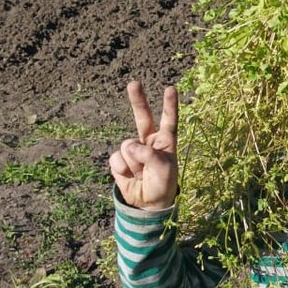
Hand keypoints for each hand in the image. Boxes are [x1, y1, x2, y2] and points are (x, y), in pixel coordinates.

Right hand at [109, 81, 178, 209]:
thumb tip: (128, 146)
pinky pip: (117, 158)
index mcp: (165, 142)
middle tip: (134, 83)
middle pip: (142, 117)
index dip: (169, 105)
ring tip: (141, 174)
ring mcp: (133, 150)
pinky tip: (131, 176)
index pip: (168, 121)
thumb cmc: (162, 184)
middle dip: (138, 100)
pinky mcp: (120, 160)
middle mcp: (149, 142)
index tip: (170, 88)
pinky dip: (123, 169)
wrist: (147, 204)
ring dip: (133, 163)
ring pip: (127, 146)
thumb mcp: (164, 170)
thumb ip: (148, 154)